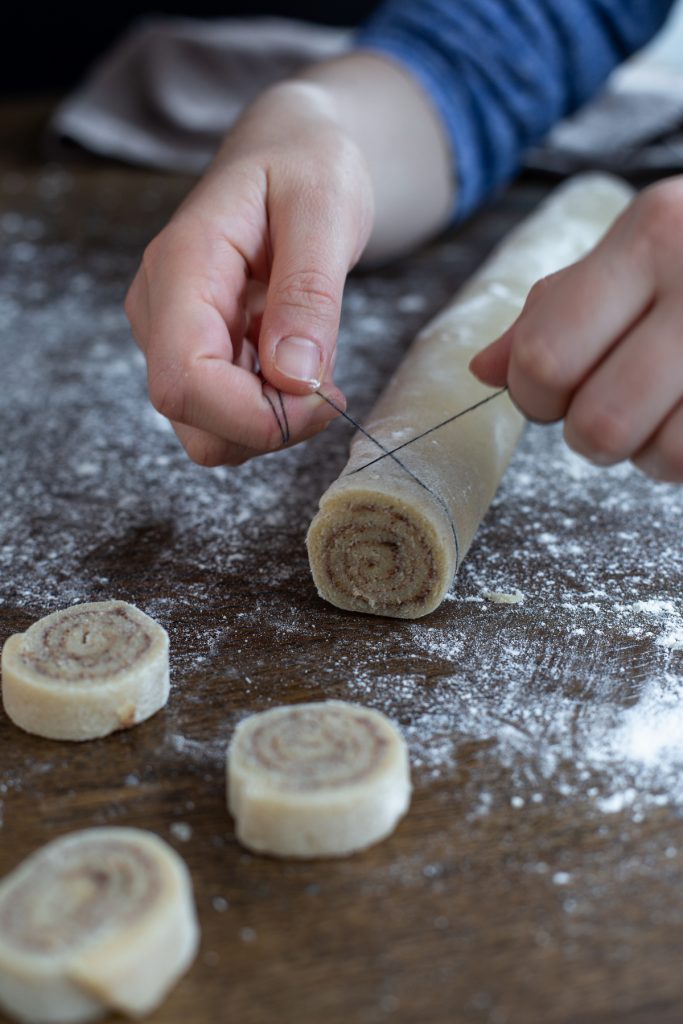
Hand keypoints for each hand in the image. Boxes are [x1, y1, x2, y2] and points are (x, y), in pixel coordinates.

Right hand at [125, 80, 373, 465]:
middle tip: (330, 387)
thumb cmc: (306, 166)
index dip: (254, 416)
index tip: (324, 398)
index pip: (184, 381)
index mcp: (181, 266)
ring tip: (313, 360)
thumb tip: (295, 377)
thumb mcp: (325, 209)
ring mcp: (171, 337)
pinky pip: (225, 416)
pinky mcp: (193, 355)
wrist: (290, 154)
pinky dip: (271, 411)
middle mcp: (160, 310)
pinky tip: (297, 362)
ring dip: (273, 422)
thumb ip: (309, 293)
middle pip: (193, 421)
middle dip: (270, 427)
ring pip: (209, 431)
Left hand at [470, 177, 682, 482]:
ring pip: (664, 459)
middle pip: (599, 425)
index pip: (545, 359)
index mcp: (650, 236)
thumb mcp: (634, 253)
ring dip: (652, 453)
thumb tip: (484, 370)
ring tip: (671, 407)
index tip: (553, 391)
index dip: (534, 397)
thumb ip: (555, 310)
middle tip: (616, 407)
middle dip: (592, 435)